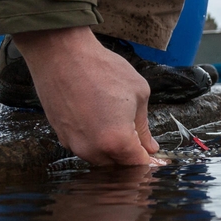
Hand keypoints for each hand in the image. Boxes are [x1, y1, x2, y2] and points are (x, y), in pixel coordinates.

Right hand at [13, 26, 159, 165]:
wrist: (60, 53)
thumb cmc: (103, 69)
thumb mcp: (138, 94)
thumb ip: (144, 127)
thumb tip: (150, 147)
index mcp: (117, 141)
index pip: (139, 165)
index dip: (152, 163)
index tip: (160, 160)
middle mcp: (93, 149)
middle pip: (119, 167)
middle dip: (132, 159)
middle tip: (143, 144)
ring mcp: (74, 144)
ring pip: (100, 160)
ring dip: (113, 152)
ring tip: (122, 130)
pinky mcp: (61, 136)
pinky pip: (84, 148)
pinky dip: (96, 143)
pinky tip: (102, 124)